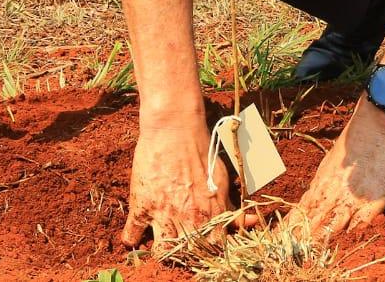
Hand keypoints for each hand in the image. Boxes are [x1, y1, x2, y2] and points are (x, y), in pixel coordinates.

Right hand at [122, 120, 247, 247]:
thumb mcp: (222, 181)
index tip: (204, 246)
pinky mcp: (141, 206)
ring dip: (162, 250)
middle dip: (186, 253)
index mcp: (212, 214)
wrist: (175, 129)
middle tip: (182, 243)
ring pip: (162, 252)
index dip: (210, 250)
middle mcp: (189, 219)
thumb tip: (253, 222)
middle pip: (189, 255)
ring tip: (162, 240)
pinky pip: (131, 235)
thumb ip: (233, 208)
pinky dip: (131, 239)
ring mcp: (163, 214)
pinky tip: (136, 235)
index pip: (215, 249)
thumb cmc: (201, 151)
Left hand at [284, 99, 384, 239]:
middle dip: (300, 239)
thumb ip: (324, 181)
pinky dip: (351, 237)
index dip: (290, 226)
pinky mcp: (373, 203)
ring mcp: (352, 200)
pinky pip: (359, 226)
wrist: (378, 125)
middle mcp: (332, 194)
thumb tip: (314, 196)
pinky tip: (344, 245)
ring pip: (331, 228)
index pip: (301, 210)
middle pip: (312, 223)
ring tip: (308, 253)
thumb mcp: (332, 160)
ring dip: (320, 241)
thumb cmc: (356, 137)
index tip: (278, 238)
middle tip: (288, 251)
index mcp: (321, 183)